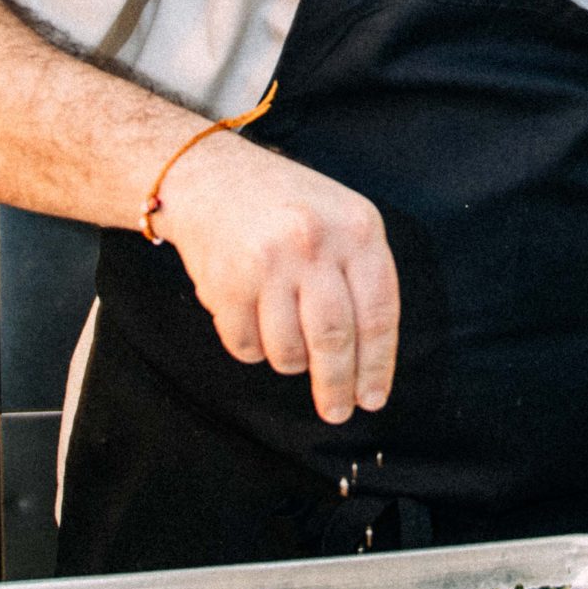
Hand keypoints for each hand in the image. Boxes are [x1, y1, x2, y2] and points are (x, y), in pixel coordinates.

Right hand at [155, 135, 399, 425]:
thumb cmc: (286, 206)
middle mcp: (314, 243)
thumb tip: (369, 361)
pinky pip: (246, 347)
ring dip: (290, 362)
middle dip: (337, 387)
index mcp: (357, 228)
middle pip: (334, 340)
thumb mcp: (341, 218)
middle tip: (337, 413)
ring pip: (288, 351)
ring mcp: (268, 263)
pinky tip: (253, 322)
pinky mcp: (226, 283)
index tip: (374, 399)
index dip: (377, 365)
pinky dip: (253, 349)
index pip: (378, 313)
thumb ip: (361, 275)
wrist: (209, 176)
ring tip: (286, 343)